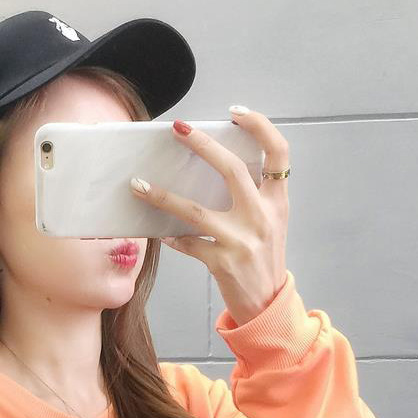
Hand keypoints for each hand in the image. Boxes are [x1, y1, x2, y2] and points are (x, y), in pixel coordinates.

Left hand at [129, 108, 291, 324]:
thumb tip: (219, 166)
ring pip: (195, 210)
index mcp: (277, 202)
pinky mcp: (222, 263)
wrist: (268, 305)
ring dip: (162, 196)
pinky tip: (159, 233)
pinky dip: (172, 237)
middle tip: (177, 129)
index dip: (259, 126)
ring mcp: (241, 241)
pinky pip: (188, 244)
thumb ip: (255, 196)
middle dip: (202, 145)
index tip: (235, 113)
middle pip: (232, 169)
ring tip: (138, 185)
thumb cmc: (264, 260)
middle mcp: (262, 217)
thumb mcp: (272, 224)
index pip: (278, 152)